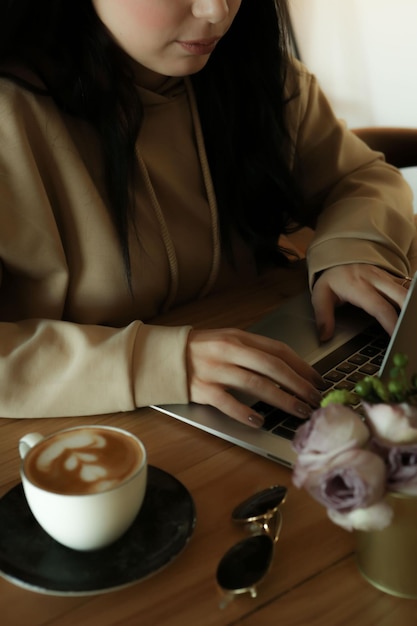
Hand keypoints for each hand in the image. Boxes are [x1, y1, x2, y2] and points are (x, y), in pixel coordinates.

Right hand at [186, 328, 322, 427]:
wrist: (161, 356)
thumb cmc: (198, 350)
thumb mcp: (226, 340)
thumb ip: (252, 350)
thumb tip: (287, 368)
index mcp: (238, 337)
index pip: (277, 350)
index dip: (301, 366)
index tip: (316, 380)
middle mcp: (228, 351)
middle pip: (272, 367)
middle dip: (298, 384)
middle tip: (314, 399)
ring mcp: (215, 370)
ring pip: (256, 385)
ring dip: (282, 399)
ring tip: (298, 411)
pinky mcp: (202, 389)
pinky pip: (228, 403)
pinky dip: (245, 413)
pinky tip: (259, 421)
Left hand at [311, 264, 409, 340]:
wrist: (338, 259)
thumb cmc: (332, 279)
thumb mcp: (320, 295)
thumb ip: (323, 316)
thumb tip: (324, 336)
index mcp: (359, 286)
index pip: (379, 307)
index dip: (390, 322)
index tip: (396, 336)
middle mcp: (376, 280)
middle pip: (401, 296)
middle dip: (409, 313)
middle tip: (409, 330)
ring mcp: (387, 278)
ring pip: (407, 290)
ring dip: (411, 306)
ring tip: (411, 323)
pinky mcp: (393, 278)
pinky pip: (407, 287)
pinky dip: (411, 299)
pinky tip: (410, 313)